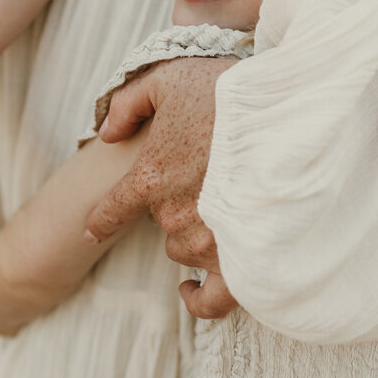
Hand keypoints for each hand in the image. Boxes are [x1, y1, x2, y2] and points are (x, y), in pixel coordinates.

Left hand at [84, 56, 238, 318]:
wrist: (285, 112)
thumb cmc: (227, 92)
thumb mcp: (167, 78)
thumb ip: (127, 104)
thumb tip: (105, 133)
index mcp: (151, 175)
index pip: (112, 209)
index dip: (101, 220)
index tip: (93, 230)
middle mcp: (173, 214)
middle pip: (161, 225)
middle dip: (177, 204)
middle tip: (207, 175)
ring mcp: (207, 241)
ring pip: (186, 251)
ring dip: (197, 234)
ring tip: (225, 204)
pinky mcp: (241, 259)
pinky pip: (214, 299)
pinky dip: (202, 299)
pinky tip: (194, 290)